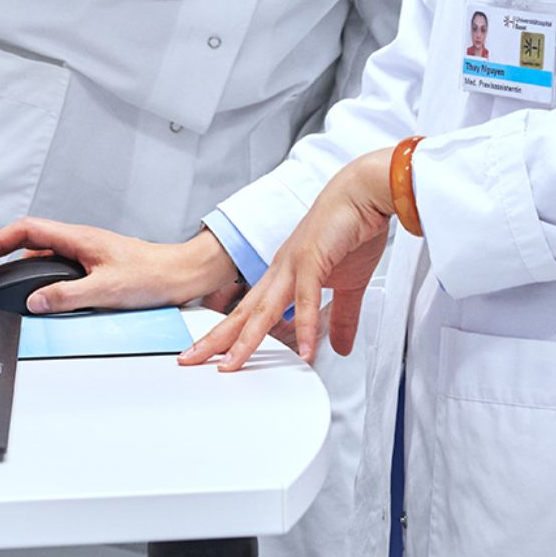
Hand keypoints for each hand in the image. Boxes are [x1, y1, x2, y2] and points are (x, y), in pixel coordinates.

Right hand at [0, 222, 242, 315]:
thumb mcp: (107, 289)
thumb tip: (34, 300)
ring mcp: (85, 254)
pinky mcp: (93, 268)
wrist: (182, 275)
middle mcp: (78, 242)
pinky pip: (56, 270)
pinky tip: (36, 297)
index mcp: (77, 238)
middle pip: (27, 241)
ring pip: (41, 257)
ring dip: (16, 268)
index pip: (24, 231)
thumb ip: (67, 296)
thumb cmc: (154, 275)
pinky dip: (38, 280)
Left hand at [180, 147, 395, 370]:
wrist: (364, 192)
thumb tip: (339, 347)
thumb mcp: (348, 285)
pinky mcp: (313, 259)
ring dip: (246, 339)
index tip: (210, 353)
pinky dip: (304, 326)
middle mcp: (281, 270)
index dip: (228, 334)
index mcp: (283, 274)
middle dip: (216, 339)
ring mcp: (293, 264)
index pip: (249, 311)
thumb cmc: (351, 229)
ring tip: (231, 365)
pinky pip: (306, 299)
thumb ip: (341, 318)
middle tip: (191, 360)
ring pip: (264, 309)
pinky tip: (304, 351)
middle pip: (243, 312)